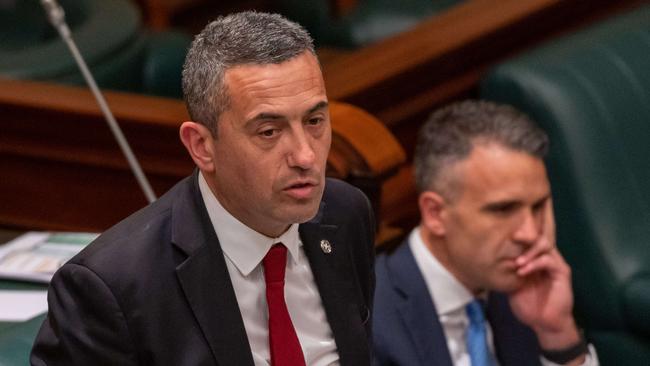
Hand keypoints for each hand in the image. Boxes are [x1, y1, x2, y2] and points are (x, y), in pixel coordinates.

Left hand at [508, 201, 581, 351]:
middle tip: (512, 238)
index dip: (521, 235)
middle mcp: (547, 259)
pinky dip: (534, 263)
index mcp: (535, 260)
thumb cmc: (528, 305)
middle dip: (526, 236)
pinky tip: (522, 272)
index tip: (506, 234)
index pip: (530, 241)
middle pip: (539, 237)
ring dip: (529, 252)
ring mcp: (555, 265)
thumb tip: (490, 260)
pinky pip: (549, 261)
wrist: (544, 324)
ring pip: (546, 245)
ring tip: (517, 263)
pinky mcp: (562, 273)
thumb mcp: (512, 285)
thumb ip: (507, 272)